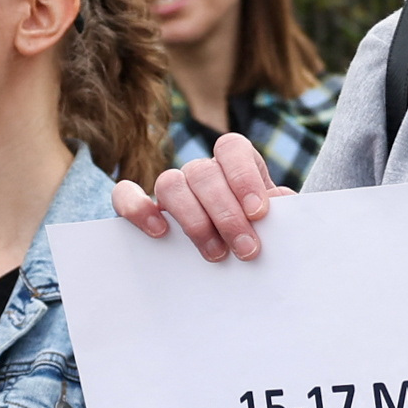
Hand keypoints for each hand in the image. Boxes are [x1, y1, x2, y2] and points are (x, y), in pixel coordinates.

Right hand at [114, 134, 286, 260]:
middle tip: (246, 250)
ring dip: (193, 219)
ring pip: (170, 182)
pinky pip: (126, 195)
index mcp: (234, 164)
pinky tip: (160, 232)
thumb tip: (282, 201)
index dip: (244, 176)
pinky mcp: (141, 209)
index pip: (231, 148)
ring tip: (215, 254)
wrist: (234, 259)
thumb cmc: (258, 236)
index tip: (259, 212)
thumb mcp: (275, 224)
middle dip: (227, 214)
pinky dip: (138, 209)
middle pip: (203, 172)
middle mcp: (200, 171)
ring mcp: (170, 188)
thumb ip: (281, 213)